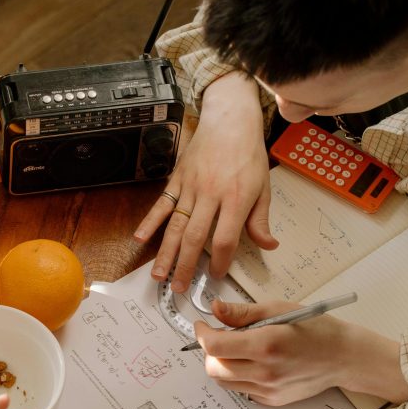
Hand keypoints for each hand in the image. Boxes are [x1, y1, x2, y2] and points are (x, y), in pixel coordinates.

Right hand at [134, 72, 275, 291]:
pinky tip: (140, 239)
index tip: (216, 275)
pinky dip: (150, 222)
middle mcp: (211, 195)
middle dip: (187, 266)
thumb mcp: (264, 186)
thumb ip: (261, 219)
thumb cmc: (248, 154)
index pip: (225, 239)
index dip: (220, 261)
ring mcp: (191, 188)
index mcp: (236, 199)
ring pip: (176, 226)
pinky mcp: (177, 180)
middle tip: (181, 289)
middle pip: (196, 238)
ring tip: (159, 276)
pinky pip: (162, 205)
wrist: (230, 119)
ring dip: (166, 253)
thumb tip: (268, 245)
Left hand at [194, 299, 407, 404]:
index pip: (214, 346)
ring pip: (224, 382)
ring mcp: (269, 390)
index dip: (201, 334)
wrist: (345, 357)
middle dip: (210, 351)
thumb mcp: (279, 309)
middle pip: (213, 368)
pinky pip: (242, 389)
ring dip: (222, 364)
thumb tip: (215, 309)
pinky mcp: (273, 400)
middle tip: (221, 337)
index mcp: (266, 345)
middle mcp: (266, 371)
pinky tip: (255, 363)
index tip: (202, 325)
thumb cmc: (316, 329)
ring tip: (238, 349)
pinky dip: (239, 376)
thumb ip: (243, 313)